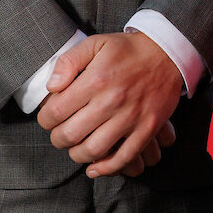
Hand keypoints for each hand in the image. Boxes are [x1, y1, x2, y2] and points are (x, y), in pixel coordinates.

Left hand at [35, 32, 184, 176]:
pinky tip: (94, 168)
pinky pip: (124, 157)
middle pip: (70, 134)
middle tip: (59, 134)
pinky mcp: (147, 128)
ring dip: (77, 155)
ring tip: (75, 148)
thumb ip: (69, 61)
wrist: (168, 53)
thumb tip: (52, 86)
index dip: (45, 119)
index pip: (56, 111)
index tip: (48, 118)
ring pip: (93, 150)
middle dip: (57, 139)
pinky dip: (106, 169)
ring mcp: (131, 117)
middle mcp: (112, 101)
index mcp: (96, 80)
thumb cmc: (128, 50)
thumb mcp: (95, 43)